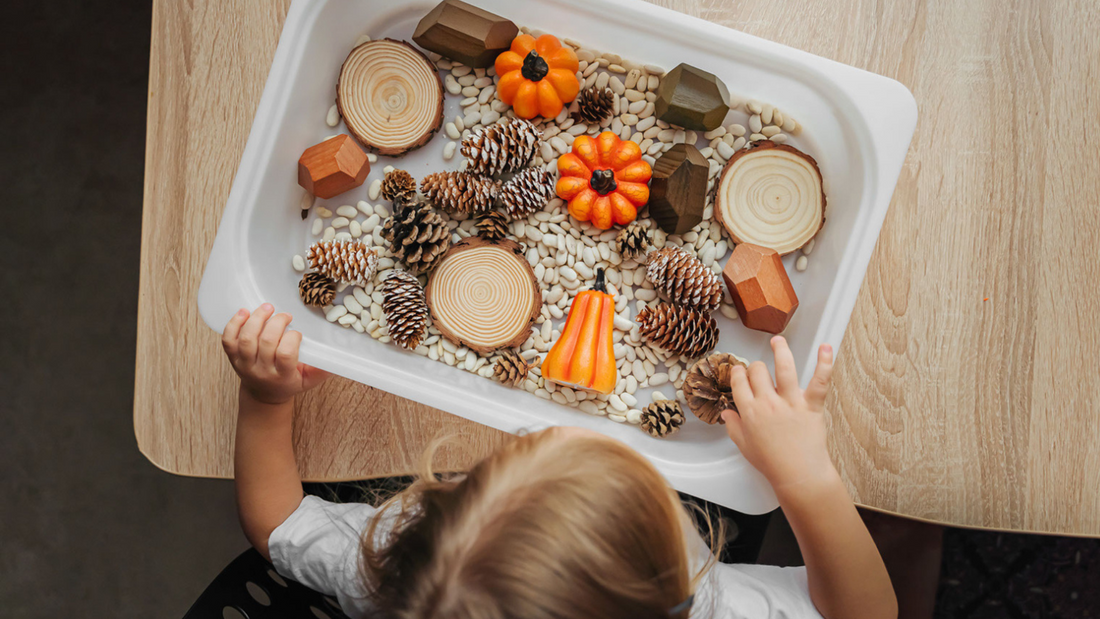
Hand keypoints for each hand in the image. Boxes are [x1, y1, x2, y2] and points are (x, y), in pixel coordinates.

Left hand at [221, 304, 331, 404]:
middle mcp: (261, 371)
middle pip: (265, 342)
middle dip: (276, 323)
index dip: (292, 338)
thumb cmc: (289, 383)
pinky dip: (234, 324)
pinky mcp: (232, 358)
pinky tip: (244, 312)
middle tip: (285, 316)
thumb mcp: (310, 380)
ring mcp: (244, 364)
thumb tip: (342, 356)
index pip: (285, 354)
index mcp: (282, 376)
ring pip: (246, 339)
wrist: (264, 395)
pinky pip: (228, 339)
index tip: (297, 333)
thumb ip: (324, 368)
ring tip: (267, 308)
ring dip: (256, 319)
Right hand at [721, 336, 835, 494]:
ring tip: (778, 341)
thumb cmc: (772, 463)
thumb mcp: (744, 446)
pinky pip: (819, 381)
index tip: (739, 372)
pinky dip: (824, 363)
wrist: (798, 475)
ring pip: (784, 368)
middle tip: (758, 369)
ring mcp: (791, 402)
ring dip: (780, 350)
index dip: (737, 374)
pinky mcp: (811, 405)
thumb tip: (726, 413)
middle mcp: (768, 403)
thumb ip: (733, 426)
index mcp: (750, 412)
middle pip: (757, 371)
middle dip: (755, 367)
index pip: (738, 382)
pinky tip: (825, 347)